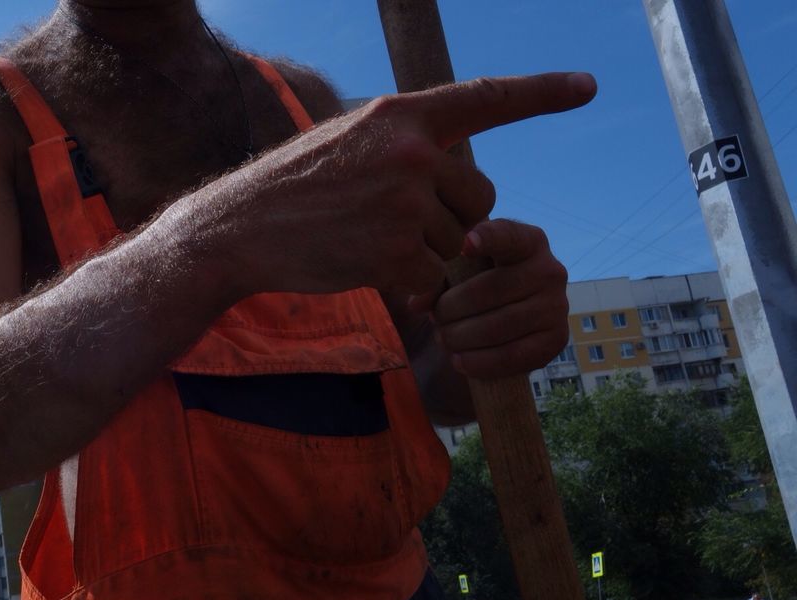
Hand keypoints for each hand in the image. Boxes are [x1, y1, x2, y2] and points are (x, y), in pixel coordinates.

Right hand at [212, 72, 595, 298]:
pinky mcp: (395, 252)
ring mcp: (404, 203)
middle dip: (453, 219)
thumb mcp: (351, 142)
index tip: (586, 86)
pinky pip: (436, 277)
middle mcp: (411, 153)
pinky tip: (368, 268)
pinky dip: (412, 284)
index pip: (486, 98)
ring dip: (425, 253)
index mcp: (402, 116)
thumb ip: (407, 147)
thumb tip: (458, 172)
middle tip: (393, 222)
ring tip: (367, 241)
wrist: (240, 229)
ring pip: (458, 242)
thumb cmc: (294, 189)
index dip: (541, 92)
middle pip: (479, 197)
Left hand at [409, 219, 569, 378]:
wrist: (512, 311)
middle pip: (491, 291)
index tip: (465, 245)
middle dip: (452, 310)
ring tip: (444, 338)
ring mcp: (558, 306)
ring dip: (461, 338)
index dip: (487, 238)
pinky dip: (480, 362)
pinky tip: (459, 360)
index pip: (509, 236)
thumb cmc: (480, 281)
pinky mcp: (557, 340)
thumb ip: (437, 278)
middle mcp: (550, 270)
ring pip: (498, 326)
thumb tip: (418, 305)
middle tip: (435, 319)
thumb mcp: (460, 269)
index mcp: (528, 242)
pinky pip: (513, 356)